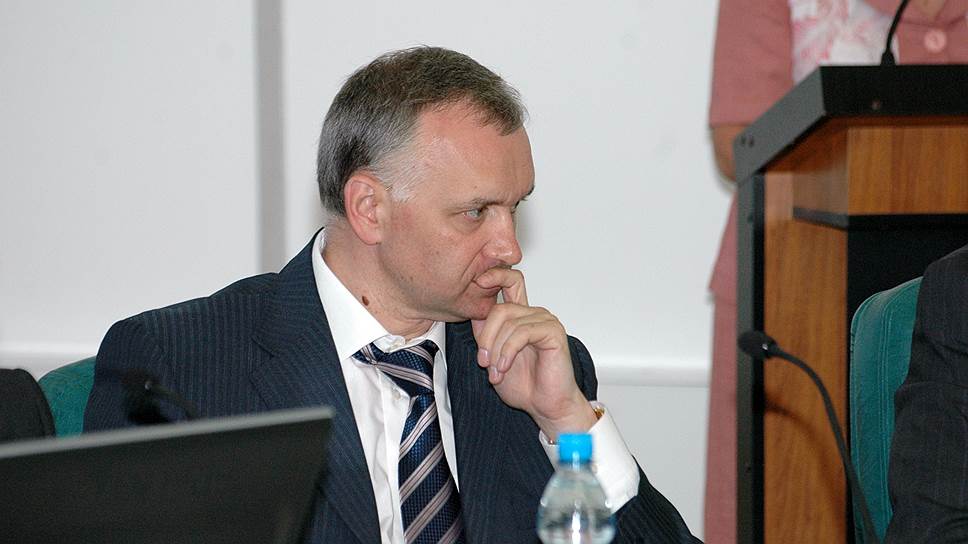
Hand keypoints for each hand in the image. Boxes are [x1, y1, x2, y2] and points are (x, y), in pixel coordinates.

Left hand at [471, 267, 596, 439]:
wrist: (546, 407)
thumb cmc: (524, 386)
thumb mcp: (492, 356)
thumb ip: (484, 334)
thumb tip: (472, 312)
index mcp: (520, 316)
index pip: (509, 283)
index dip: (494, 275)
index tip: (478, 281)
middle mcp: (533, 314)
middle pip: (499, 308)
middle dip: (485, 337)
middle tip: (483, 361)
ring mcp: (545, 321)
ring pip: (508, 322)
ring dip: (496, 350)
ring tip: (496, 372)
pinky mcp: (553, 332)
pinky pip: (522, 333)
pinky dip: (508, 352)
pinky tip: (505, 368)